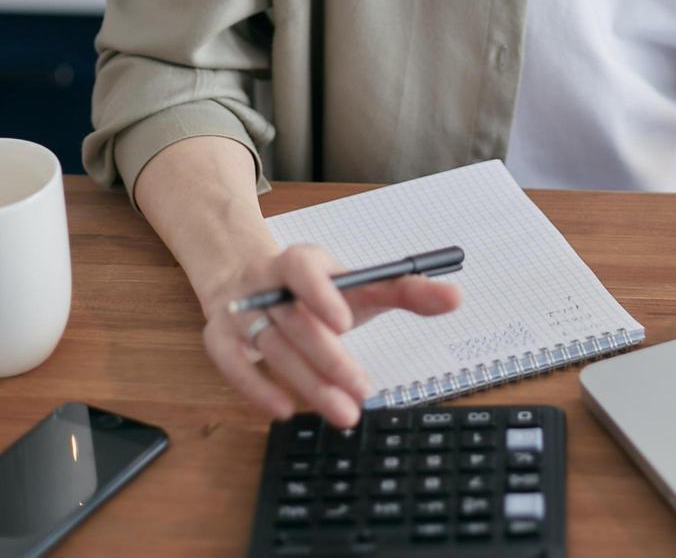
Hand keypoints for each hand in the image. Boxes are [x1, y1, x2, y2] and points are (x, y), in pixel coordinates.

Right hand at [200, 244, 461, 426]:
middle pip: (294, 322)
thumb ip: (406, 291)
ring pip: (271, 348)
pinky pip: (232, 364)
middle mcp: (264, 283)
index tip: (346, 323)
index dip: (321, 294)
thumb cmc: (318, 290)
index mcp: (299, 261)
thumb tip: (456, 297)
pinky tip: (285, 411)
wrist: (251, 280)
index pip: (304, 269)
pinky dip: (256, 388)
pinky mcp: (219, 337)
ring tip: (344, 412)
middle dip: (329, 359)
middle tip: (362, 389)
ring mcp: (239, 310)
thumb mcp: (360, 285)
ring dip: (307, 382)